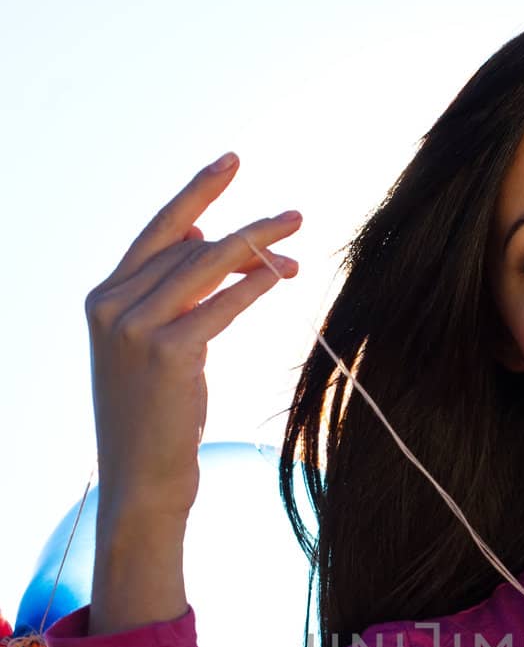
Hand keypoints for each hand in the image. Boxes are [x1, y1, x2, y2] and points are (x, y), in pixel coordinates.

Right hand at [84, 153, 301, 523]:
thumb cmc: (155, 421)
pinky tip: (282, 275)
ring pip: (206, 266)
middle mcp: (111, 305)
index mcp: (103, 298)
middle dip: (248, 229)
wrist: (140, 483)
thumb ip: (172, 298)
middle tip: (296, 215)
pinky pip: (220, 305)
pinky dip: (254, 286)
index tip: (231, 162)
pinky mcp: (166, 352)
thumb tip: (206, 240)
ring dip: (258, 246)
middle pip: (190, 245)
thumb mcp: (156, 351)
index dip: (197, 194)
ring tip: (298, 234)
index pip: (159, 233)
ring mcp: (134, 327)